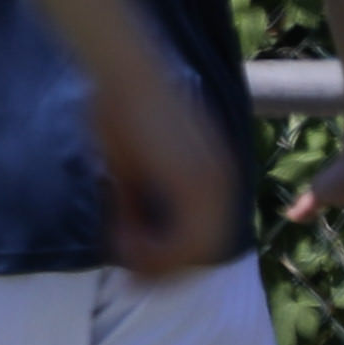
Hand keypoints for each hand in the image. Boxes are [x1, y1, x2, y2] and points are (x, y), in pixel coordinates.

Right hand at [82, 38, 235, 281]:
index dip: (167, 261)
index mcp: (214, 179)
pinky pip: (184, 243)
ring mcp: (214, 185)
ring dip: (155, 263)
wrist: (124, 74)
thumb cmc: (119, 109)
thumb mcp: (130, 170)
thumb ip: (142, 204)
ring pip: (196, 255)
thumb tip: (135, 241)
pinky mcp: (197, 183)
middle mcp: (224, 184)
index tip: (130, 258)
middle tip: (124, 266)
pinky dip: (153, 252)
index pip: (203, 241)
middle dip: (162, 271)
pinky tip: (123, 237)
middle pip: (203, 255)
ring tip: (120, 245)